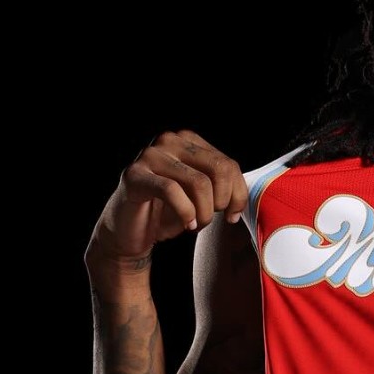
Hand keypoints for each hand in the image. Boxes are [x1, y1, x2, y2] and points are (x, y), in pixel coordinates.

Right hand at [91, 129, 248, 262]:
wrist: (129, 233)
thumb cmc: (166, 213)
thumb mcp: (201, 197)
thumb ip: (222, 186)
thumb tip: (245, 194)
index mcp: (187, 141)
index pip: (229, 164)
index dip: (238, 194)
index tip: (232, 216)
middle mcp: (169, 141)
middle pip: (219, 169)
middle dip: (222, 202)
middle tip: (211, 219)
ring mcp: (150, 155)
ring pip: (200, 183)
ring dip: (204, 213)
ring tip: (195, 224)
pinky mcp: (134, 175)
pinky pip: (172, 192)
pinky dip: (185, 213)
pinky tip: (185, 225)